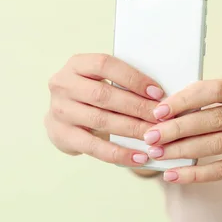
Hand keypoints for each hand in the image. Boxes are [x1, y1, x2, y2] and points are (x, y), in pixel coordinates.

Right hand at [44, 53, 164, 165]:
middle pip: (104, 95)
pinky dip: (119, 153)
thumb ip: (123, 81)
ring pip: (101, 120)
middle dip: (137, 107)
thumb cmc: (92, 94)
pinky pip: (94, 147)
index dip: (133, 78)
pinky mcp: (61, 135)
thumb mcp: (100, 79)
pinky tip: (139, 157)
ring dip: (132, 129)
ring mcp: (60, 111)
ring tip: (154, 135)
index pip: (105, 65)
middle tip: (161, 117)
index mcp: (77, 64)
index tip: (157, 93)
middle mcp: (63, 85)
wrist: (61, 116)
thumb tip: (160, 95)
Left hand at [142, 79, 221, 187]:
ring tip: (158, 154)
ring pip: (218, 143)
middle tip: (151, 136)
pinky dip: (196, 173)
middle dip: (178, 128)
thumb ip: (215, 105)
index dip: (186, 99)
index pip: (216, 89)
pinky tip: (174, 175)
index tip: (159, 111)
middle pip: (215, 117)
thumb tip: (165, 113)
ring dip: (182, 150)